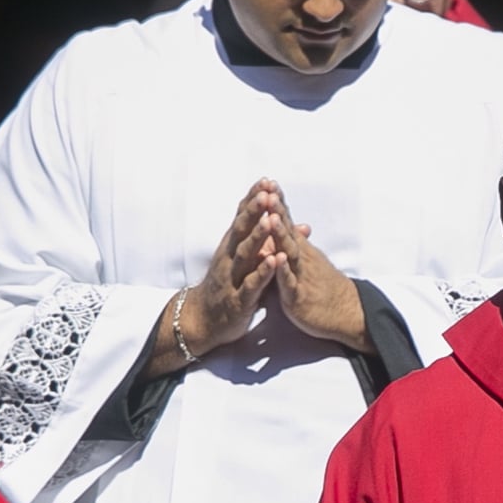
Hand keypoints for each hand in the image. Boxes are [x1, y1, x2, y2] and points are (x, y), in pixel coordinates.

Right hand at [146, 180, 280, 375]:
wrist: (204, 321)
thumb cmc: (229, 286)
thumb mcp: (250, 262)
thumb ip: (271, 242)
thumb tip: (298, 225)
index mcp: (233, 247)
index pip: (243, 218)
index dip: (254, 200)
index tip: (266, 180)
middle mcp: (230, 258)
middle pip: (242, 230)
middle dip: (253, 211)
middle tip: (265, 192)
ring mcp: (232, 278)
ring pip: (245, 254)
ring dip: (257, 236)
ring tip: (269, 220)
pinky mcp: (238, 299)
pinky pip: (251, 284)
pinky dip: (262, 272)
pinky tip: (274, 261)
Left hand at [266, 186, 370, 351]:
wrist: (346, 312)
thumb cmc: (325, 288)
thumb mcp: (310, 261)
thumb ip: (297, 243)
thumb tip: (289, 225)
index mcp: (299, 251)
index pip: (287, 222)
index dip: (278, 203)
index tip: (268, 182)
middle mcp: (301, 259)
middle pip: (288, 231)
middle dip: (277, 210)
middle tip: (269, 189)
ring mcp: (300, 276)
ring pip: (290, 252)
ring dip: (281, 234)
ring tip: (273, 217)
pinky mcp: (298, 297)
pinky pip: (290, 281)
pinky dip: (284, 268)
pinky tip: (278, 257)